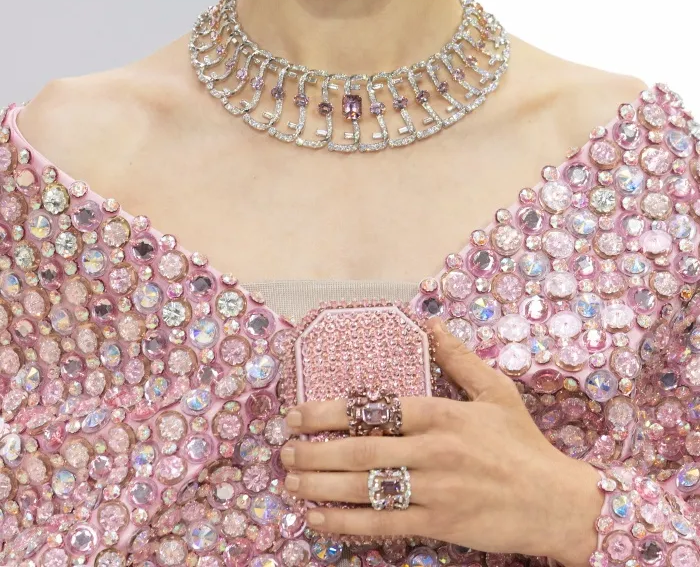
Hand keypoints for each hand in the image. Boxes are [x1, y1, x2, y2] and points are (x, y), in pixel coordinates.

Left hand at [280, 317, 604, 564]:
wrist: (556, 502)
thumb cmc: (524, 445)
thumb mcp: (496, 391)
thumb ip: (458, 357)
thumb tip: (430, 323)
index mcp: (441, 413)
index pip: (373, 408)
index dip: (328, 412)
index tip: (298, 414)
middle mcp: (432, 450)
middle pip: (359, 450)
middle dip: (314, 451)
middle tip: (284, 450)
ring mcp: (433, 490)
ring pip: (364, 488)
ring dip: (320, 486)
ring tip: (291, 481)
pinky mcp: (438, 524)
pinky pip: (382, 524)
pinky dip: (344, 522)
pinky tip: (318, 519)